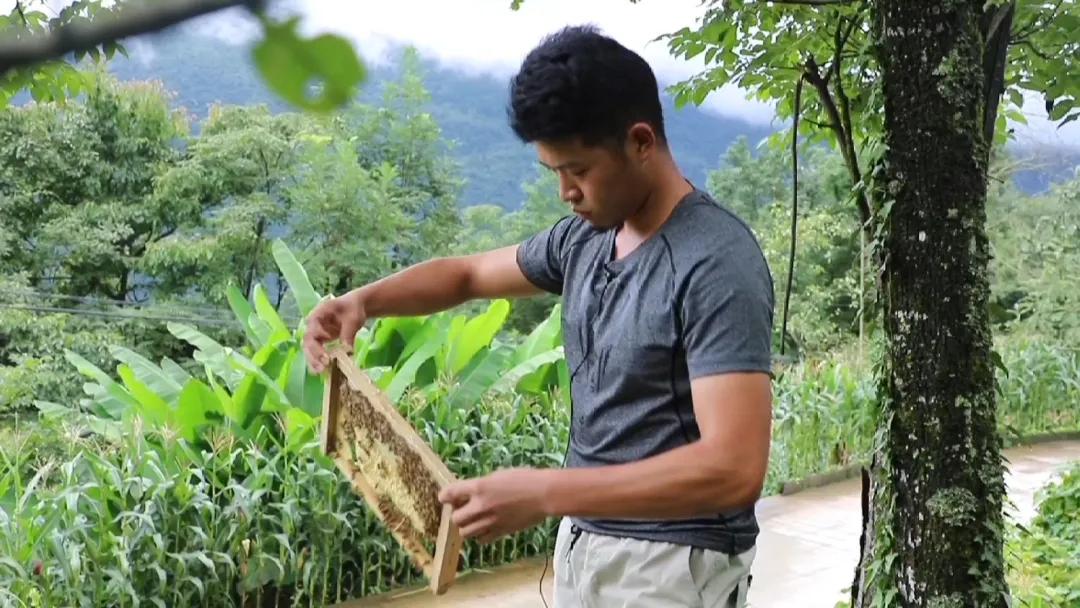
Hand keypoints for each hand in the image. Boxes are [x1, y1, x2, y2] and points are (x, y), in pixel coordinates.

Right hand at [303, 291, 366, 373]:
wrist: (354, 309)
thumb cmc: (352, 309)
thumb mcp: (353, 319)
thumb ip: (348, 333)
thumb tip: (347, 351)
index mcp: (318, 315)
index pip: (312, 328)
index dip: (317, 338)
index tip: (327, 349)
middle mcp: (313, 326)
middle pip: (308, 341)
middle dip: (314, 354)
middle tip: (324, 366)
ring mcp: (315, 335)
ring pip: (309, 350)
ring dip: (314, 361)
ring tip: (321, 372)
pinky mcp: (320, 343)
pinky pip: (316, 354)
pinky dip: (318, 363)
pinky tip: (323, 373)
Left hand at [438, 468, 552, 543]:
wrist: (543, 494)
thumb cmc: (524, 479)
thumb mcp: (498, 475)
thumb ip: (481, 485)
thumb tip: (470, 492)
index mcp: (479, 487)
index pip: (450, 494)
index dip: (445, 496)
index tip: (445, 498)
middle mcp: (481, 506)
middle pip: (455, 518)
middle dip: (458, 514)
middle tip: (465, 509)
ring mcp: (490, 522)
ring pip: (465, 532)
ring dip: (467, 526)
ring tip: (476, 519)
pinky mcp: (500, 532)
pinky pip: (481, 540)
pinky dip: (480, 535)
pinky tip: (487, 527)